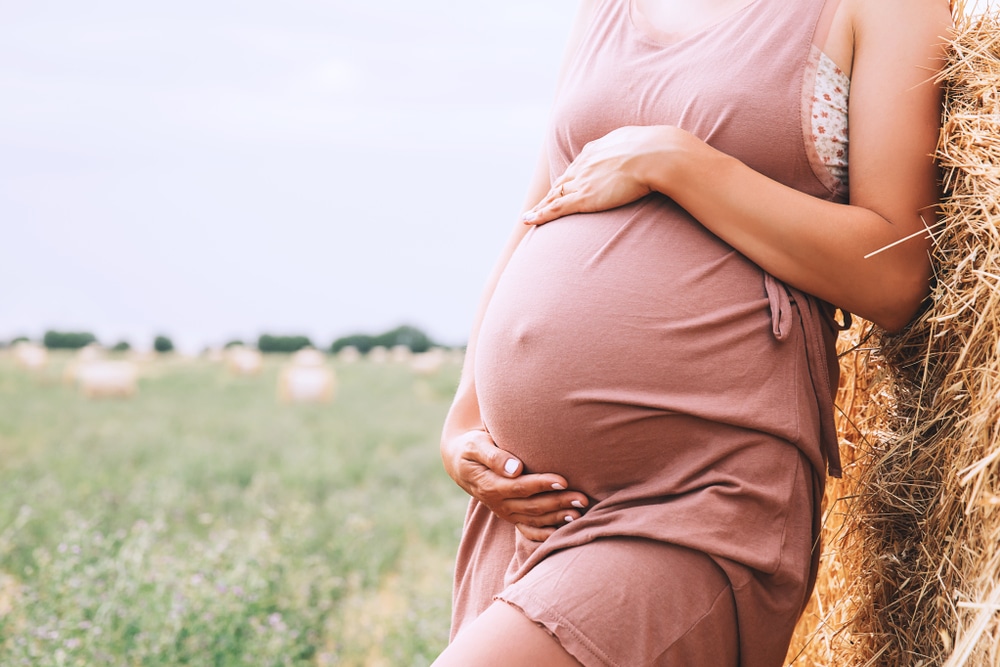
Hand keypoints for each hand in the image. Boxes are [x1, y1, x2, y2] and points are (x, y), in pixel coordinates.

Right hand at [442, 429, 588, 540]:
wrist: (462, 463)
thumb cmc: (472, 447)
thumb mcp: (476, 445)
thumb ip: (494, 456)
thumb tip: (515, 468)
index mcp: (490, 486)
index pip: (520, 487)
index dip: (541, 485)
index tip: (563, 480)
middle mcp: (498, 503)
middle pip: (532, 506)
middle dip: (558, 503)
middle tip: (582, 498)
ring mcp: (505, 512)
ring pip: (534, 519)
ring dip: (557, 518)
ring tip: (580, 513)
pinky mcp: (510, 515)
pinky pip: (528, 530)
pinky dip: (544, 534)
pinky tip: (562, 532)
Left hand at [521, 125, 668, 225]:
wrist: (655, 155)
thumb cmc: (655, 149)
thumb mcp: (638, 142)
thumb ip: (631, 147)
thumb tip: (637, 148)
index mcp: (596, 150)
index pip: (577, 168)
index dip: (570, 179)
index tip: (565, 186)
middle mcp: (583, 165)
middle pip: (562, 182)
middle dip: (551, 194)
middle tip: (541, 203)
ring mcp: (582, 181)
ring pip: (554, 196)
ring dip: (541, 207)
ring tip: (530, 216)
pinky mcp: (583, 198)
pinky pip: (555, 209)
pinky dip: (540, 215)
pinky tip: (529, 220)